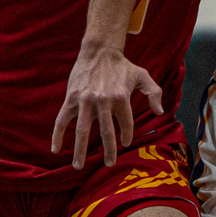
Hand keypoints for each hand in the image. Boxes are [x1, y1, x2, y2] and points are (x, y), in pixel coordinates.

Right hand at [52, 42, 164, 168]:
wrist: (99, 51)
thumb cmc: (122, 66)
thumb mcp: (143, 76)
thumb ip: (154, 93)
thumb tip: (160, 113)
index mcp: (121, 97)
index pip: (125, 124)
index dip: (126, 136)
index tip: (124, 143)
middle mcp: (103, 101)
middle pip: (105, 132)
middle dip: (108, 150)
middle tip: (110, 164)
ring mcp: (85, 101)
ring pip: (81, 131)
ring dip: (79, 150)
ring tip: (78, 166)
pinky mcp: (71, 98)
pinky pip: (62, 120)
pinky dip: (57, 135)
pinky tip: (55, 149)